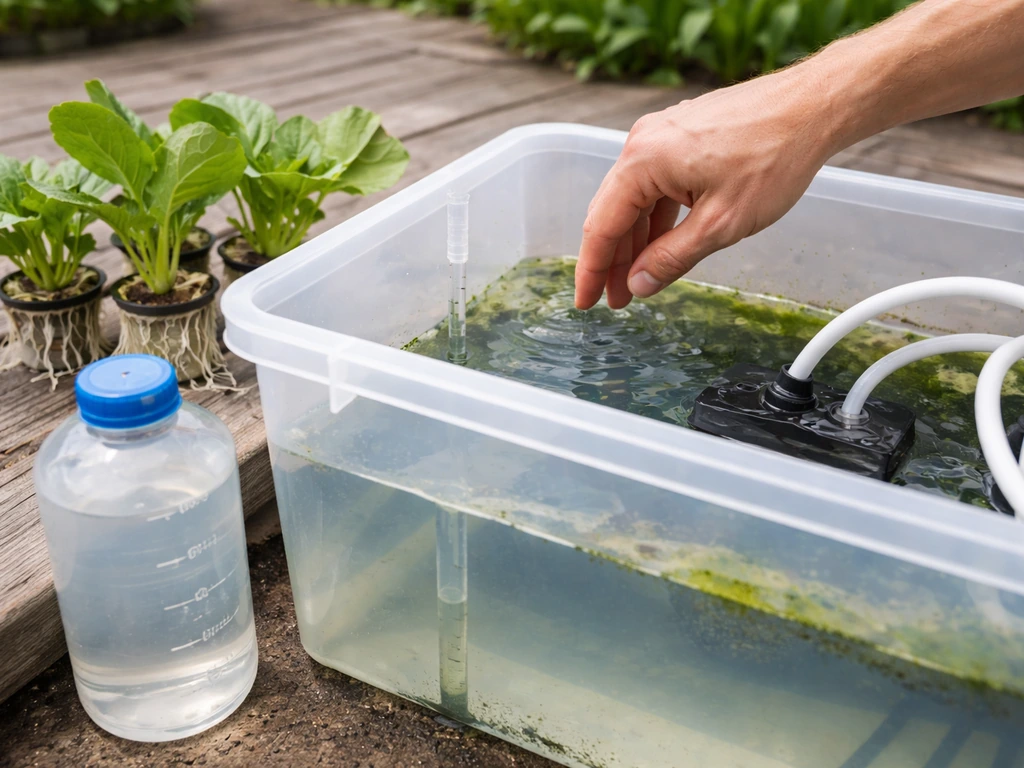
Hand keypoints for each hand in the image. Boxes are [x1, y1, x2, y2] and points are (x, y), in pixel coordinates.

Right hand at [575, 69, 835, 309]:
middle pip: (613, 213)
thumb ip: (672, 258)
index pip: (601, 226)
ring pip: (636, 200)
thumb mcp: (720, 224)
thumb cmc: (774, 156)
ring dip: (635, 241)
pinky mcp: (682, 137)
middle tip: (614, 301)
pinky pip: (656, 185)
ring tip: (637, 280)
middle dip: (613, 261)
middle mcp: (644, 143)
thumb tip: (638, 284)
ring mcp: (662, 136)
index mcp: (643, 161)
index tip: (587, 302)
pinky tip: (660, 245)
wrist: (814, 107)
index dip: (592, 271)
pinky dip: (655, 218)